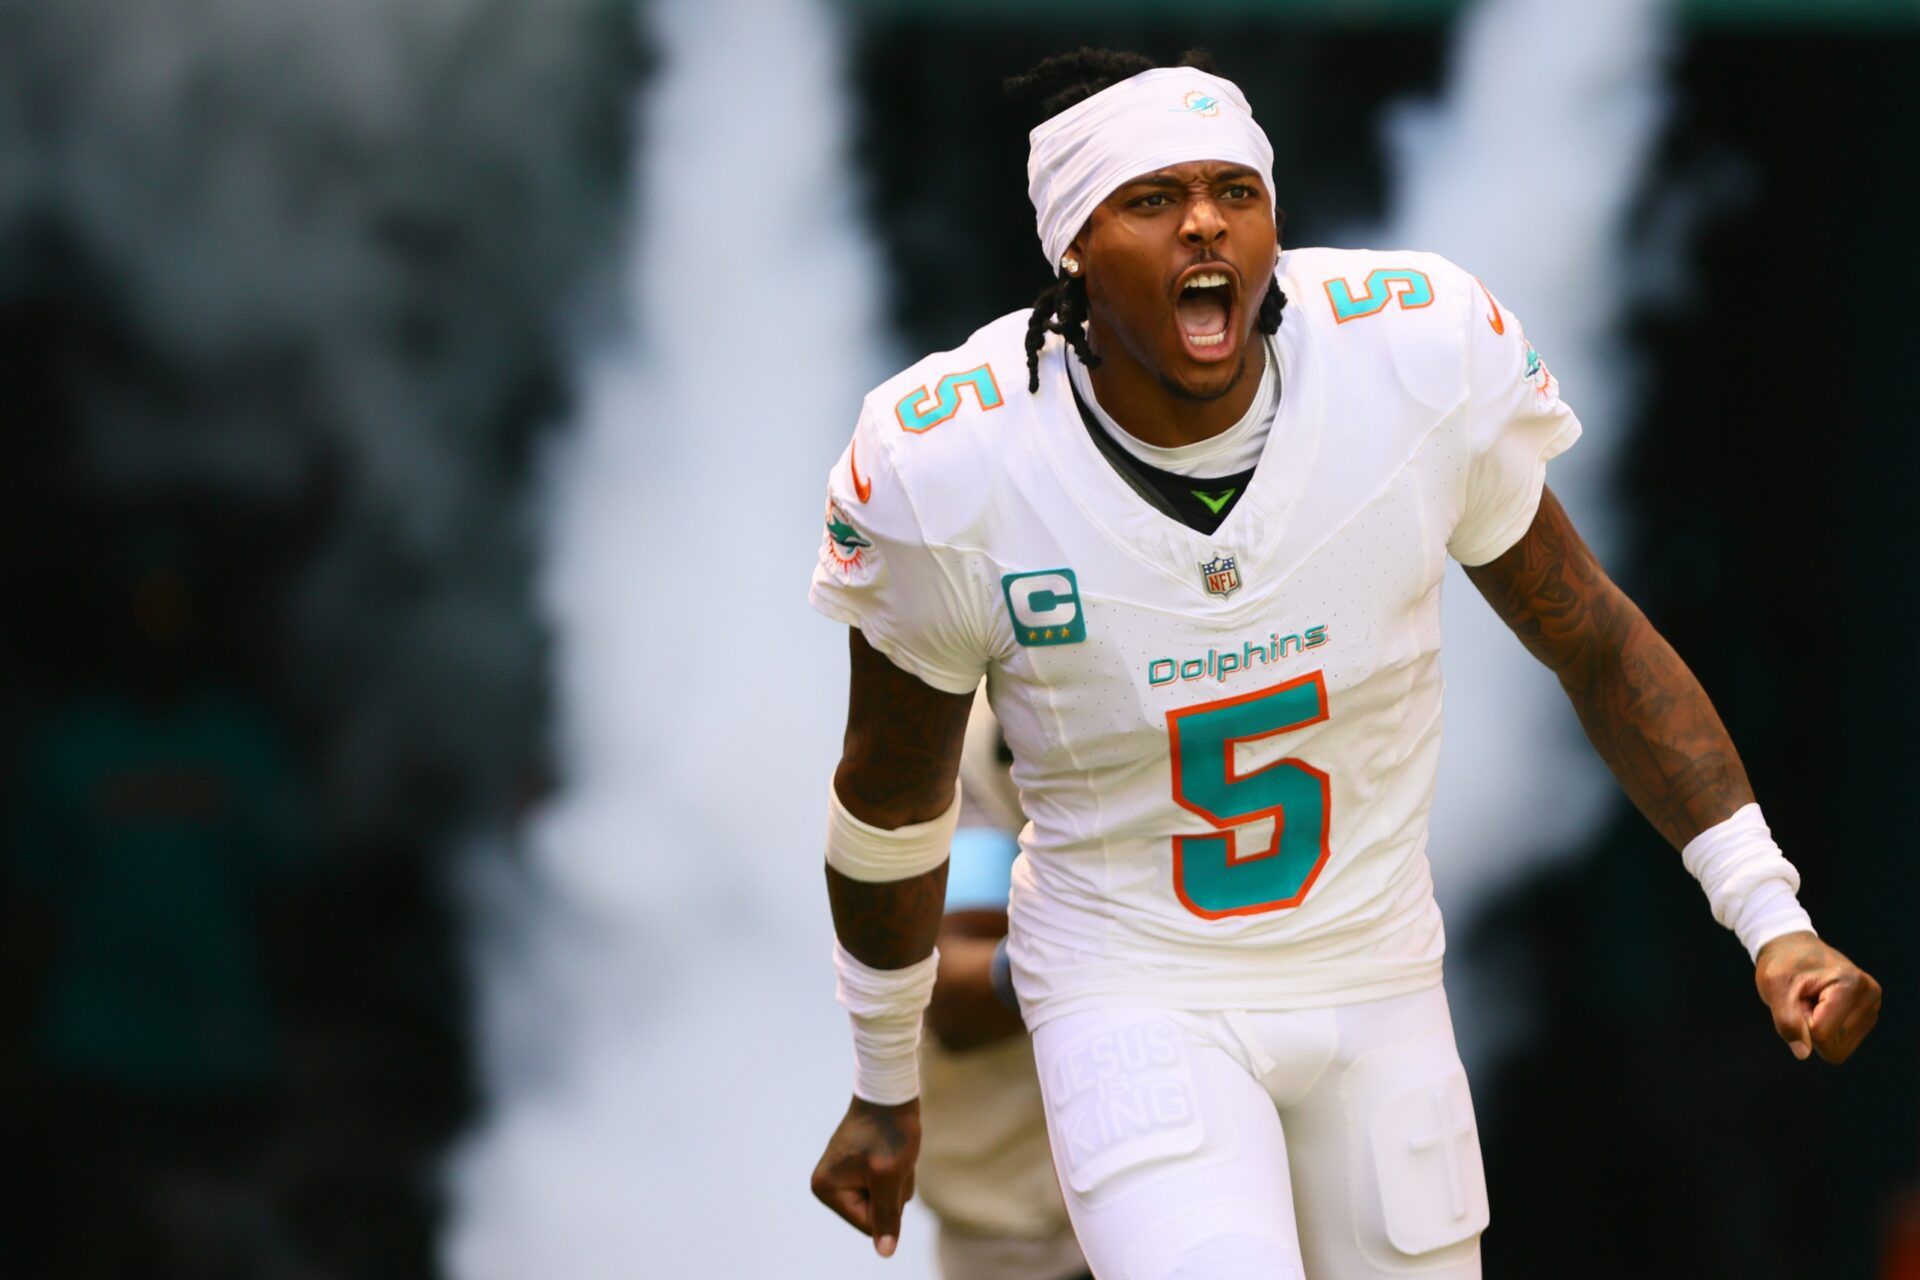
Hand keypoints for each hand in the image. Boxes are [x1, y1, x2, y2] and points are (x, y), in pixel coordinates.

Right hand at [810, 1095, 920, 1257]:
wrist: (891, 1091)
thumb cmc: (889, 1130)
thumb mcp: (890, 1176)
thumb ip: (886, 1215)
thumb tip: (884, 1252)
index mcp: (826, 1189)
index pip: (868, 1224)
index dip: (888, 1204)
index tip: (888, 1170)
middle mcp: (828, 1184)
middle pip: (874, 1214)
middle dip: (893, 1192)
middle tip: (892, 1159)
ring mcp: (842, 1174)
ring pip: (883, 1199)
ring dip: (897, 1181)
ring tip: (893, 1152)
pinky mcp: (857, 1166)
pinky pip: (884, 1185)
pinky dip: (896, 1172)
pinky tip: (893, 1150)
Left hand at [1754, 931, 1881, 1063]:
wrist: (1794, 948)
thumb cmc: (1783, 964)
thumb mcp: (1774, 986)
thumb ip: (1787, 1021)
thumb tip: (1803, 1054)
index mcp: (1851, 984)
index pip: (1822, 1033)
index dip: (1799, 1020)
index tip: (1797, 995)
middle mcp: (1869, 996)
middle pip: (1833, 1045)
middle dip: (1810, 1026)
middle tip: (1803, 999)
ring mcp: (1872, 1008)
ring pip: (1839, 1049)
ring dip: (1818, 1030)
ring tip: (1812, 1002)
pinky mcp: (1867, 1018)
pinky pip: (1842, 1046)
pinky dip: (1826, 1031)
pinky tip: (1821, 1008)